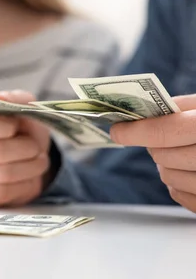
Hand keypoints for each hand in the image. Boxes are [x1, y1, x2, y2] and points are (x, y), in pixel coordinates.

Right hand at [0, 90, 50, 206]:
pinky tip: (27, 178)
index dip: (3, 127)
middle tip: (36, 148)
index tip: (17, 127)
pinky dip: (22, 187)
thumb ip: (10, 100)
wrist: (23, 156)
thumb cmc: (19, 127)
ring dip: (28, 169)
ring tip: (38, 161)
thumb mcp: (21, 106)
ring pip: (0, 176)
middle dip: (24, 150)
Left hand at [111, 95, 195, 213]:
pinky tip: (189, 171)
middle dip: (154, 145)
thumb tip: (142, 115)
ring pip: (169, 178)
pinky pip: (182, 198)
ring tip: (179, 153)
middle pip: (164, 156)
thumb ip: (183, 107)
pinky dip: (177, 185)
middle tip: (158, 137)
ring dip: (165, 165)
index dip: (135, 131)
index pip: (166, 131)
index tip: (116, 130)